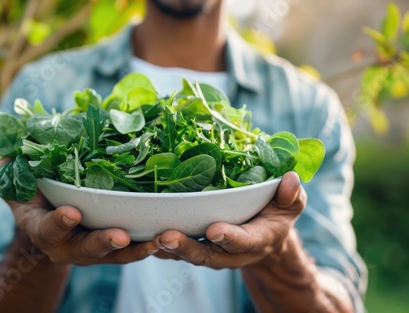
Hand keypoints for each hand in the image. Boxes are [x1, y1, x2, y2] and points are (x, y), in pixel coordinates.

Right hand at [0, 160, 157, 265]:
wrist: (49, 221)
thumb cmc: (34, 196)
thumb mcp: (19, 182)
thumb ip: (15, 168)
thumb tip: (12, 151)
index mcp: (40, 228)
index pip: (47, 228)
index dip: (58, 222)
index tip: (71, 212)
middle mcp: (65, 246)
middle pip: (84, 248)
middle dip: (102, 242)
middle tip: (119, 236)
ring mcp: (90, 251)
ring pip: (113, 255)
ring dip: (134, 250)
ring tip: (155, 241)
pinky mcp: (111, 249)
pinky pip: (129, 251)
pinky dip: (146, 245)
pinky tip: (167, 237)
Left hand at [153, 172, 305, 268]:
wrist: (262, 237)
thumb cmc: (276, 215)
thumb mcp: (290, 205)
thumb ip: (291, 196)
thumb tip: (291, 179)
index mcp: (255, 241)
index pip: (243, 241)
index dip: (230, 237)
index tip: (215, 230)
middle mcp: (230, 252)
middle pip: (206, 254)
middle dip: (185, 247)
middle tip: (165, 236)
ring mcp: (211, 252)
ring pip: (187, 253)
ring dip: (167, 247)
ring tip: (147, 236)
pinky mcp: (196, 247)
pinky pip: (176, 249)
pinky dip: (159, 245)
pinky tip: (139, 233)